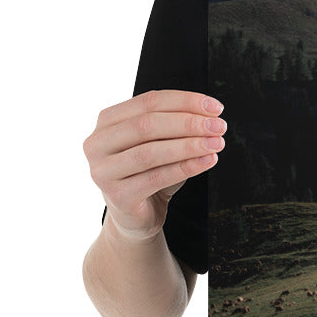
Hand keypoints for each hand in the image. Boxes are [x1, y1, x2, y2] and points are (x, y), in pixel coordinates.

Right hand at [84, 89, 225, 241]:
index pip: (148, 101)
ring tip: (217, 143)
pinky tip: (208, 161)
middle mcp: (97, 144)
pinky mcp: (117, 196)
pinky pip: (156, 178)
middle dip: (188, 123)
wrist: (137, 215)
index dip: (185, 101)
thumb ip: (176, 125)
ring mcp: (102, 171)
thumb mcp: (161, 143)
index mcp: (107, 121)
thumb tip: (210, 116)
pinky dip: (186, 168)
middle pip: (147, 125)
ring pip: (151, 152)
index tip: (216, 108)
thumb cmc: (150, 172)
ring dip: (189, 145)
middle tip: (219, 126)